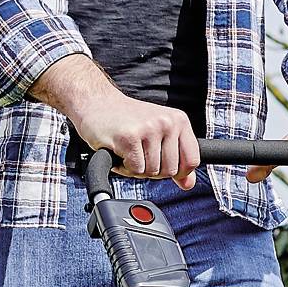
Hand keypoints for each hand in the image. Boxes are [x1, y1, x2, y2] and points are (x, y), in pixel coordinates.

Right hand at [31, 55, 199, 187]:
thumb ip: (176, 159)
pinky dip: (125, 168)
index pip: (192, 160)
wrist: (95, 102)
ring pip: (152, 172)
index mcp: (179, 121)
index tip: (163, 166)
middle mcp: (167, 122)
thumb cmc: (127, 120)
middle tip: (139, 154)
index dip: (178, 172)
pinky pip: (136, 170)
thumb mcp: (158, 135)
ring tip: (128, 151)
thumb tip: (188, 184)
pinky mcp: (129, 138)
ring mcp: (149, 129)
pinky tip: (119, 152)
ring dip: (137, 168)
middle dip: (153, 170)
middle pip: (171, 171)